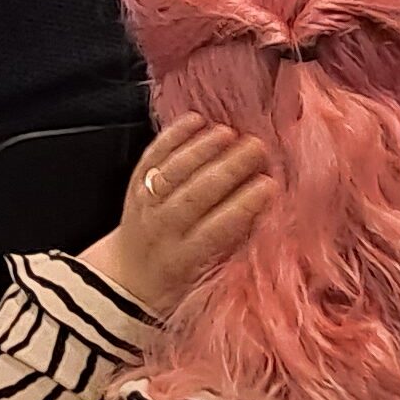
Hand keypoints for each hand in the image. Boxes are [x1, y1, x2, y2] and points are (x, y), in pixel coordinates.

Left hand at [83, 114, 274, 313]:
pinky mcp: (134, 184)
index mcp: (185, 258)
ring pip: (174, 171)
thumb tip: (270, 214)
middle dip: (229, 168)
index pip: (217, 228)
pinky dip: (173, 136)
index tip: (270, 185)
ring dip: (203, 149)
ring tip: (230, 133)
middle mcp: (162, 229)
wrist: (129, 278)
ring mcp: (145, 205)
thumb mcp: (211, 274)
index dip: (244, 205)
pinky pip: (153, 155)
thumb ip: (235, 246)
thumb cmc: (182, 279)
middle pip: (196, 193)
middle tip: (258, 148)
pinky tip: (196, 120)